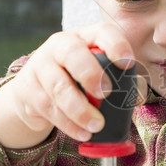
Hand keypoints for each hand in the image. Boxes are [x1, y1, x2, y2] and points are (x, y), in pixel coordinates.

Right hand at [0, 22, 134, 148]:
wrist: (36, 91)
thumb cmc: (78, 80)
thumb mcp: (99, 74)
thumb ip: (122, 83)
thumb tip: (137, 98)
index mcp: (86, 37)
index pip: (102, 32)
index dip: (115, 46)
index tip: (127, 64)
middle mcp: (60, 45)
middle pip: (72, 52)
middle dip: (90, 73)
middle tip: (106, 93)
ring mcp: (41, 65)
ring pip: (58, 86)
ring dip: (79, 109)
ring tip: (97, 126)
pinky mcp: (27, 88)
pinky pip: (48, 107)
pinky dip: (68, 124)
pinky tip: (82, 133)